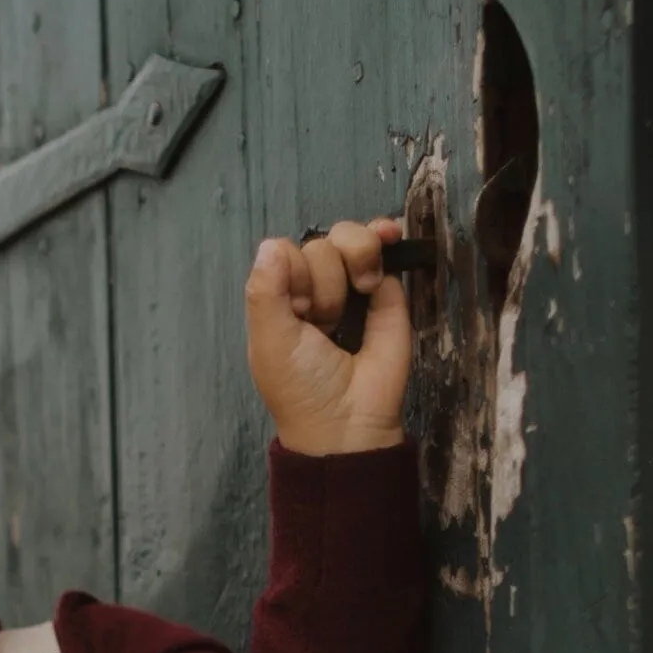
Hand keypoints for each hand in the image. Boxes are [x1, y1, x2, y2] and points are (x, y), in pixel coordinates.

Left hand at [245, 217, 411, 454]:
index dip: (293, 272)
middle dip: (323, 280)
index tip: (296, 310)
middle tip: (325, 323)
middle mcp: (314, 289)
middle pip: (318, 245)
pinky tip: (389, 236)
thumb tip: (270, 243)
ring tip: (361, 292)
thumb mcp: (269, 341)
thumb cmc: (301, 385)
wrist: (349, 419)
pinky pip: (382, 242)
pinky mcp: (388, 289)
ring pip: (349, 236)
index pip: (283, 252)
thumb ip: (263, 291)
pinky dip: (383, 234)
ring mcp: (351, 286)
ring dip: (354, 259)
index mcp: (280, 302)